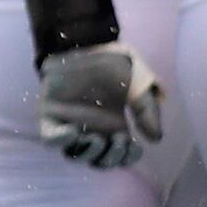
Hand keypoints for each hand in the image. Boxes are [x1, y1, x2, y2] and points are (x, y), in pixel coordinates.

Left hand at [37, 44, 162, 168]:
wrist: (88, 45)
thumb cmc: (114, 66)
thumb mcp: (139, 88)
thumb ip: (148, 112)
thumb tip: (156, 139)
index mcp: (113, 127)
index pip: (120, 156)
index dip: (128, 158)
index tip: (136, 146)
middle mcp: (92, 130)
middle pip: (98, 160)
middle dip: (110, 158)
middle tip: (118, 140)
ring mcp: (71, 124)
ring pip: (75, 154)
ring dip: (89, 153)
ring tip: (98, 138)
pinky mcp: (51, 117)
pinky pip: (51, 139)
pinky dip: (61, 140)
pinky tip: (74, 131)